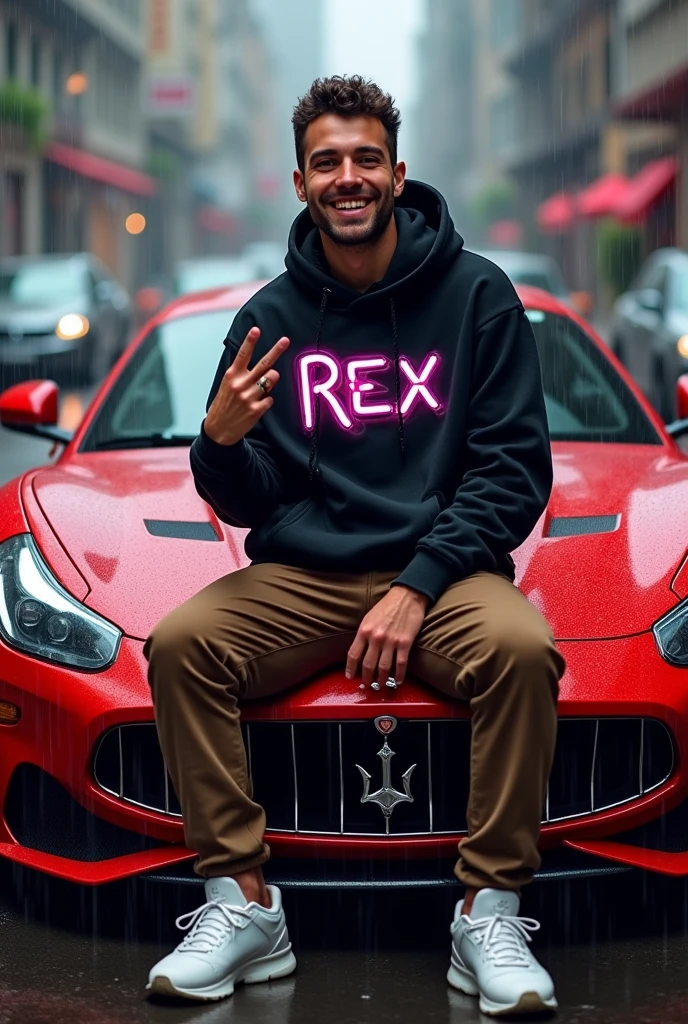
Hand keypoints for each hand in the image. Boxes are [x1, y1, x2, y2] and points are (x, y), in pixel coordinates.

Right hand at [204, 326, 289, 445]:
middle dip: (276, 350)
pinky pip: (270, 399)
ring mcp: (249, 397)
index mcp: (232, 376)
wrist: (218, 430)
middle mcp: (241, 384)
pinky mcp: (256, 410)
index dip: (250, 341)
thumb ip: (241, 375)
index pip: (242, 355)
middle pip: (263, 364)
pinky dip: (266, 401)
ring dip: (271, 380)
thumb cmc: (223, 405)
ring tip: (263, 385)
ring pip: (271, 380)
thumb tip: (264, 369)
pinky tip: (257, 404)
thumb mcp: (226, 386)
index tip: (256, 330)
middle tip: (285, 340)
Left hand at [346, 586, 428, 687]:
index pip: (353, 654)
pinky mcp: (405, 642)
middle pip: (368, 665)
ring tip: (379, 686)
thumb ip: (364, 634)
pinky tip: (397, 681)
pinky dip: (399, 675)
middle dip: (366, 678)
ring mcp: (391, 641)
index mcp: (364, 630)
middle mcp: (376, 637)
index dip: (350, 668)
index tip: (350, 677)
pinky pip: (401, 664)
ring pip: (383, 668)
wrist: (407, 596)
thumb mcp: (369, 617)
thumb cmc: (387, 605)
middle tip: (365, 685)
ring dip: (381, 680)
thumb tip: (360, 650)